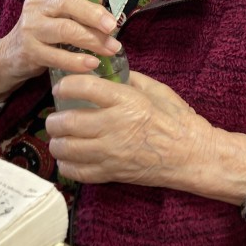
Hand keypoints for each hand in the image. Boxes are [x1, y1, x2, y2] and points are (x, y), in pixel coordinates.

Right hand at [0, 0, 119, 110]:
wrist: (12, 54)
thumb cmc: (44, 27)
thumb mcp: (57, 11)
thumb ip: (79, 5)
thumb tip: (102, 2)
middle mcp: (36, 6)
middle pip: (67, 4)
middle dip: (93, 14)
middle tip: (112, 25)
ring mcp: (32, 29)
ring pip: (65, 30)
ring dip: (92, 40)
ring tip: (112, 48)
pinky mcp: (31, 52)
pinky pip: (57, 56)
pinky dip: (77, 61)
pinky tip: (92, 64)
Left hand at [45, 70, 214, 189]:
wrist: (191, 155)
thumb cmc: (176, 119)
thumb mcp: (155, 89)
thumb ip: (128, 79)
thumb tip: (107, 72)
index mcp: (125, 101)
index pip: (84, 87)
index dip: (65, 86)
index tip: (61, 87)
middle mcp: (114, 126)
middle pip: (67, 122)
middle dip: (54, 119)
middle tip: (55, 116)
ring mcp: (110, 152)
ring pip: (66, 149)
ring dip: (57, 142)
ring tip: (59, 137)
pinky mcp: (111, 173)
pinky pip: (76, 172)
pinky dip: (66, 165)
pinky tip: (69, 158)